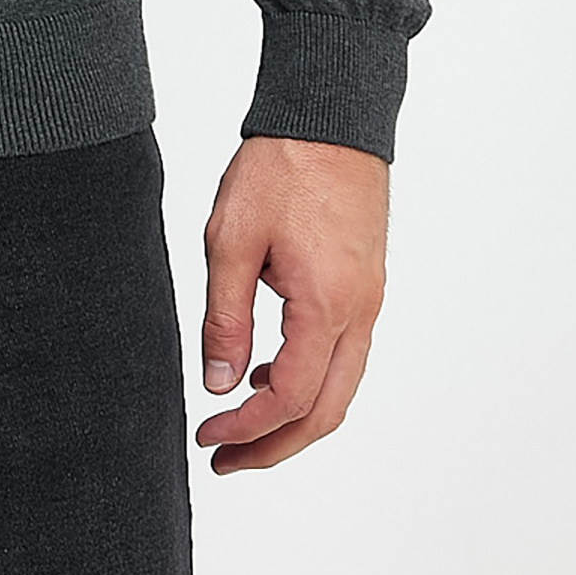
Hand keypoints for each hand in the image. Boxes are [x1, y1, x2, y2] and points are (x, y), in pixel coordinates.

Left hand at [195, 135, 388, 472]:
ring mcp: (369, 299)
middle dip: (275, 447)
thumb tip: (220, 385)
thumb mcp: (231, 239)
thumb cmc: (282, 166)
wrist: (330, 114)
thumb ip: (224, 318)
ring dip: (294, 416)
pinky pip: (344, 354)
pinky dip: (309, 378)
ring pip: (340, 387)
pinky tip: (268, 368)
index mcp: (327, 306)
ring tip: (239, 421)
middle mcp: (360, 312)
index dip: (247, 429)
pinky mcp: (365, 284)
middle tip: (225, 460)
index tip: (206, 436)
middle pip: (326, 412)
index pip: (291, 398)